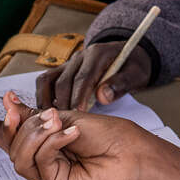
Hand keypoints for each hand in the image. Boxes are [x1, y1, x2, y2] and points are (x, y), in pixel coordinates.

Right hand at [0, 92, 179, 179]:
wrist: (132, 152)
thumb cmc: (108, 135)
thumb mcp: (67, 117)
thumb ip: (36, 116)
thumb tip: (10, 102)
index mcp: (47, 144)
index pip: (15, 137)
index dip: (9, 121)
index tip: (10, 102)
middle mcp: (46, 161)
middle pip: (14, 148)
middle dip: (24, 127)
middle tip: (48, 115)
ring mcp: (51, 175)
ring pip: (21, 158)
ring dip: (36, 135)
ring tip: (58, 122)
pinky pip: (40, 162)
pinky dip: (52, 143)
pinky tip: (71, 134)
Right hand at [36, 41, 152, 110]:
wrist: (128, 57)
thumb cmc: (132, 68)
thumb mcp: (136, 75)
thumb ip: (120, 84)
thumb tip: (102, 96)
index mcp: (97, 54)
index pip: (83, 78)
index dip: (79, 97)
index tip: (79, 114)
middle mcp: (79, 56)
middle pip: (63, 81)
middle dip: (64, 104)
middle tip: (65, 124)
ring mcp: (68, 63)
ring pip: (48, 80)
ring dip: (48, 101)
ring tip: (53, 121)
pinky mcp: (62, 70)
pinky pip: (45, 81)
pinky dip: (43, 97)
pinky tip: (49, 113)